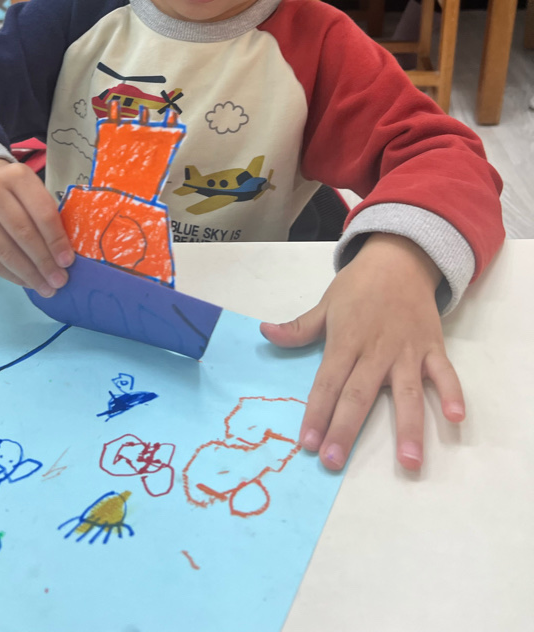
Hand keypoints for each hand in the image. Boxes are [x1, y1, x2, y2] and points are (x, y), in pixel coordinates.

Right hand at [0, 158, 73, 294]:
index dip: (56, 240)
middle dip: (43, 261)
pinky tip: (26, 282)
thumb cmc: (18, 193)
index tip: (67, 262)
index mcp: (17, 176)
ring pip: (4, 250)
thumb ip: (49, 217)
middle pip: (22, 232)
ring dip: (28, 273)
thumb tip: (64, 258)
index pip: (41, 212)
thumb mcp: (35, 192)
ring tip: (45, 288)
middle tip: (59, 281)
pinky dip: (10, 275)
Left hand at [260, 233, 464, 471]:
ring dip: (408, 426)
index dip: (316, 413)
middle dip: (346, 430)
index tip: (307, 444)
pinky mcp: (432, 347)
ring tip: (408, 461)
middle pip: (358, 395)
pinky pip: (445, 373)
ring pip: (407, 392)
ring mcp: (407, 351)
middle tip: (335, 462)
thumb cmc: (358, 287)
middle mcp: (375, 350)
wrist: (399, 258)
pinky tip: (456, 418)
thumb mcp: (326, 304)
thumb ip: (299, 327)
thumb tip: (265, 333)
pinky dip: (453, 393)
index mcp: (346, 341)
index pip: (327, 383)